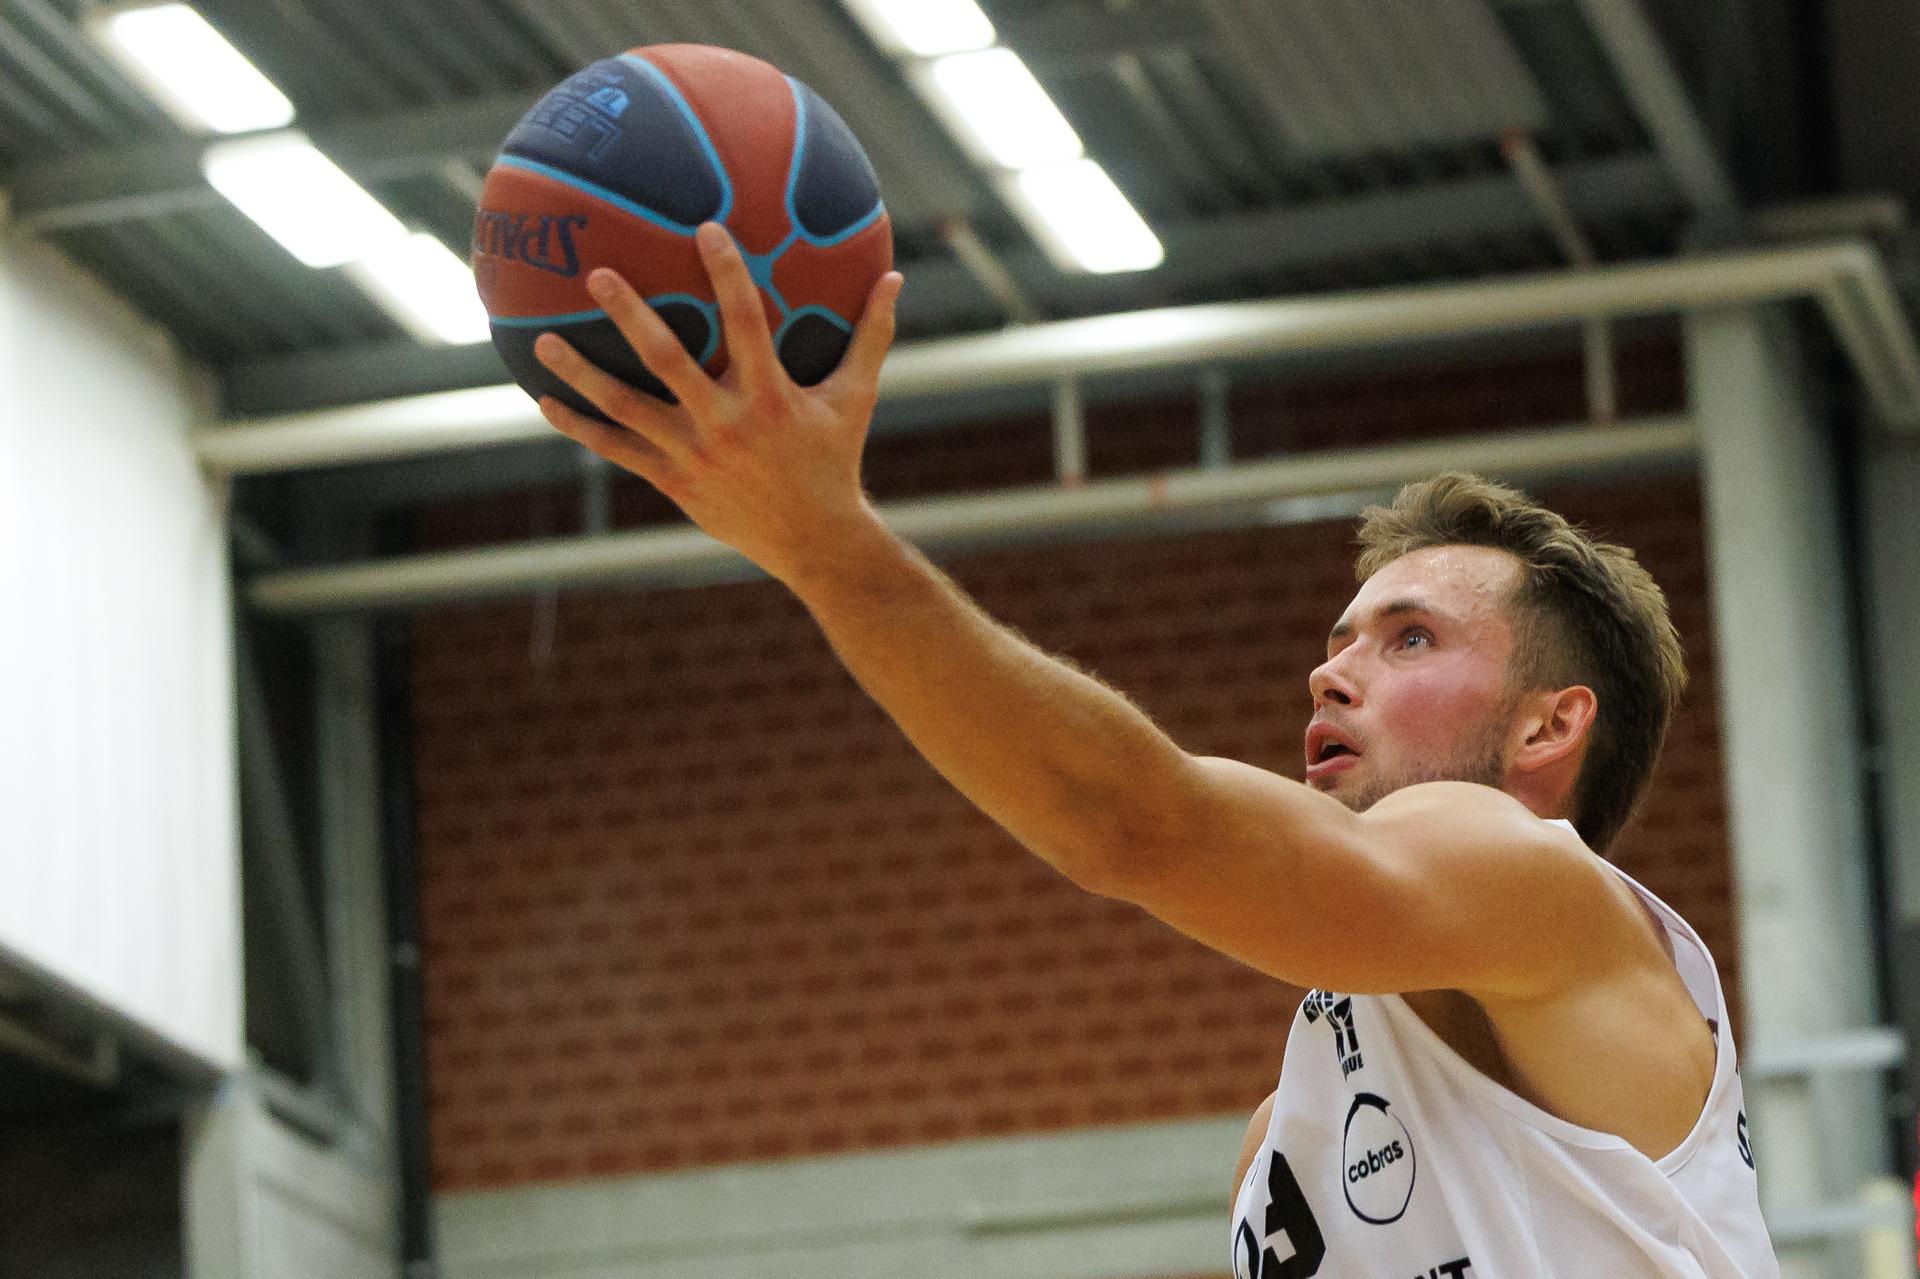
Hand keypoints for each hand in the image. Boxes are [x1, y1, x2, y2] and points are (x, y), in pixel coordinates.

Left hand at [533, 221, 904, 584]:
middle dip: (630, 315)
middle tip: (596, 274)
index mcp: (770, 395)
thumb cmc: (836, 460)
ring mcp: (694, 455)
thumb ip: (872, 335)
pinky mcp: (674, 482)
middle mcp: (726, 422)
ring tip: (544, 341)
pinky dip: (580, 428)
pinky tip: (546, 402)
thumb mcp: (857, 397)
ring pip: (626, 409)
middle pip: (667, 360)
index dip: (726, 273)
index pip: (745, 321)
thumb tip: (896, 276)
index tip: (704, 228)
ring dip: (582, 374)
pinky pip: (618, 450)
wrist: (815, 541)